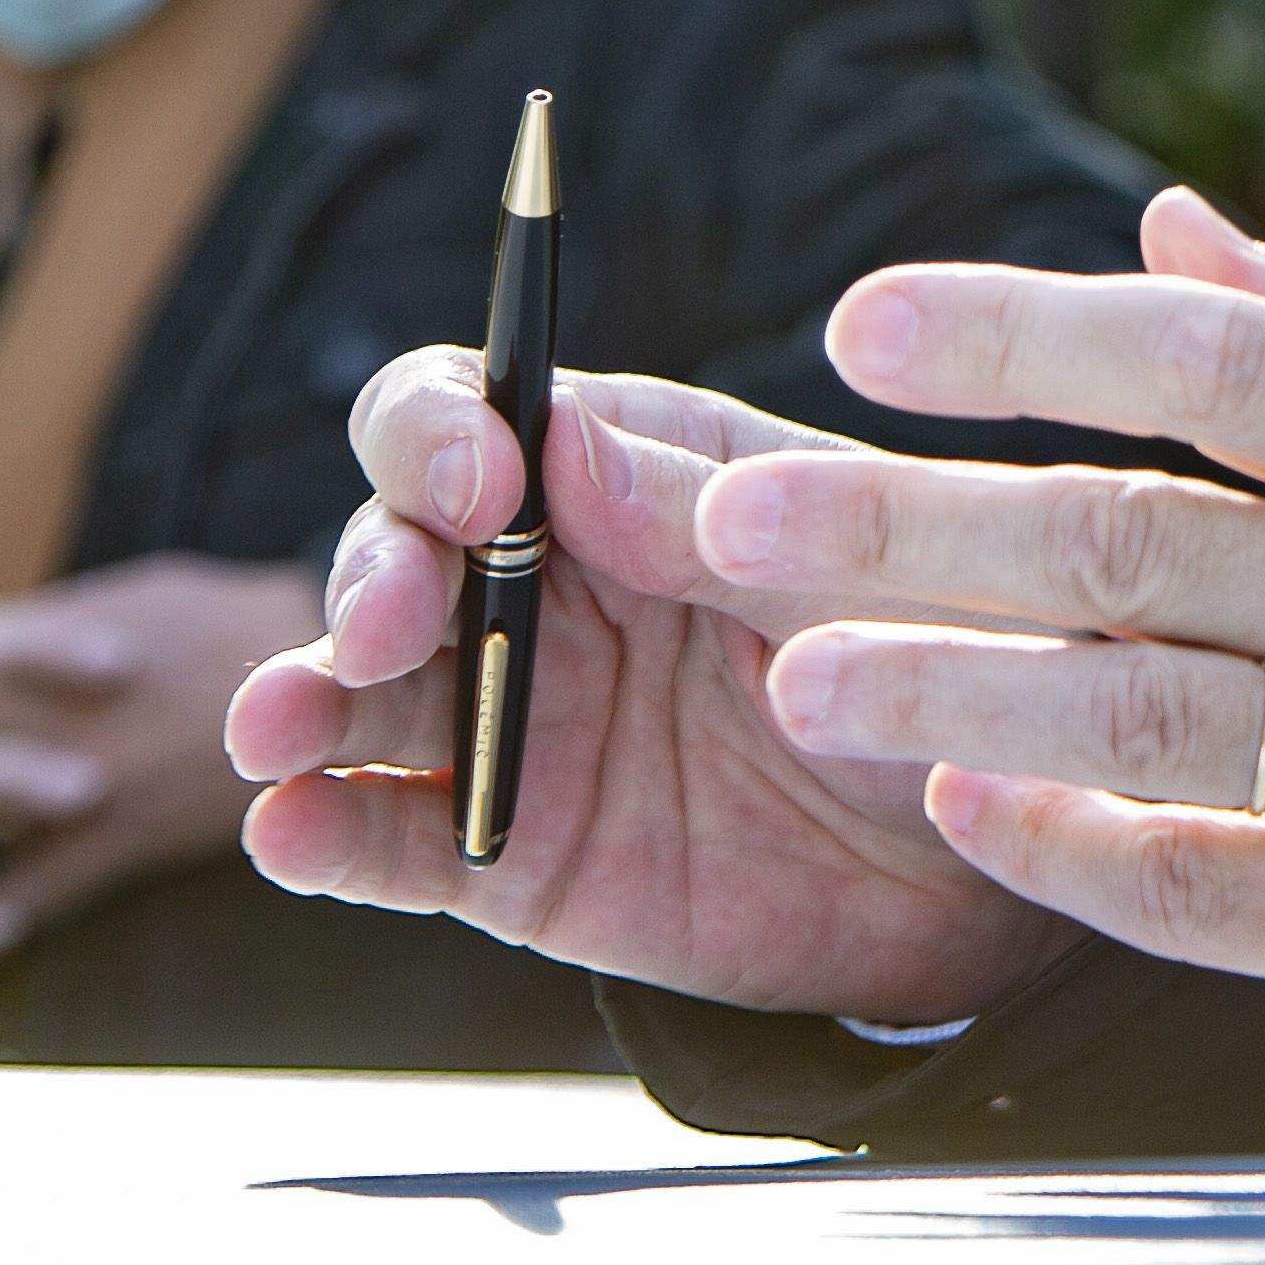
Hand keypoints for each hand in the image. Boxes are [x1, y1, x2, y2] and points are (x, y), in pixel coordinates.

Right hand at [221, 357, 1073, 1025]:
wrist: (994, 854)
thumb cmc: (953, 660)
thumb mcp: (869, 576)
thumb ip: (721, 520)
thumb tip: (560, 444)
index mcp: (633, 472)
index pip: (483, 409)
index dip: (445, 429)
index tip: (479, 479)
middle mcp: (546, 581)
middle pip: (401, 542)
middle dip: (376, 572)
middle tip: (394, 621)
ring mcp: (514, 715)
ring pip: (364, 691)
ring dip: (303, 696)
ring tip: (270, 728)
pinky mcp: (506, 852)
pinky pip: (389, 838)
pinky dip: (322, 831)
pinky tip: (287, 829)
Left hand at [710, 187, 1264, 1034]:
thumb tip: (1165, 229)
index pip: (1226, 361)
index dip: (1036, 333)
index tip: (869, 320)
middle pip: (1143, 542)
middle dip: (917, 525)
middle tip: (735, 512)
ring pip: (1155, 719)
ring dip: (953, 692)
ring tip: (790, 674)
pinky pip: (1226, 887)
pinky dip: (1086, 850)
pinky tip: (966, 806)